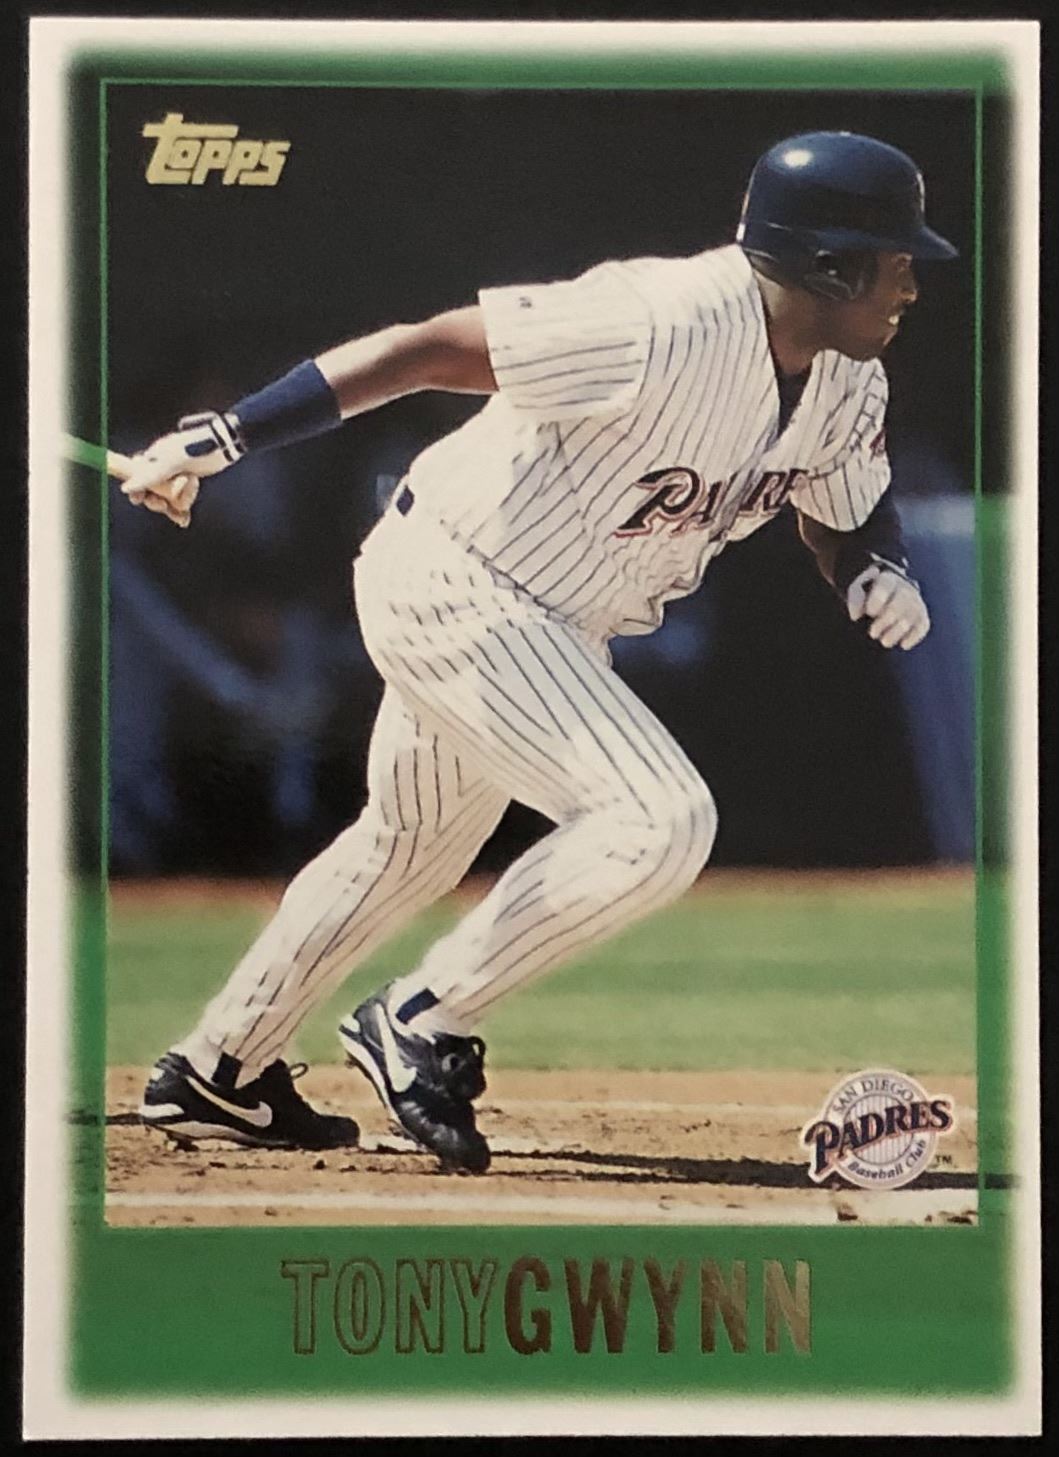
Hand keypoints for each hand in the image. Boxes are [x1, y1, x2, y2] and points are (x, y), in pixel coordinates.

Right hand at [120, 411, 243, 527]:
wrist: (226, 444)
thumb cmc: (198, 447)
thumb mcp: (172, 461)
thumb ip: (150, 475)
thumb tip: (126, 488)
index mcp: (154, 456)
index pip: (135, 474)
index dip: (136, 489)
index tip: (138, 499)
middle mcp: (162, 467)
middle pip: (151, 491)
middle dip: (158, 500)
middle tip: (164, 504)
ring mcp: (176, 477)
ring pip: (167, 499)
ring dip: (176, 502)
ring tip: (187, 500)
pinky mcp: (189, 485)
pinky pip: (180, 502)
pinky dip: (182, 509)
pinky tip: (185, 520)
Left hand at [846, 561, 929, 649]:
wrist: (888, 595)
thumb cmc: (868, 594)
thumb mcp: (858, 590)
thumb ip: (855, 599)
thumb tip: (856, 615)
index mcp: (887, 580)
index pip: (886, 586)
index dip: (877, 600)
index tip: (869, 613)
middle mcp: (905, 589)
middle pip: (900, 602)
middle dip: (886, 620)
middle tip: (873, 633)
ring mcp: (915, 603)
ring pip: (911, 616)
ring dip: (898, 631)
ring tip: (884, 642)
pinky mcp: (921, 617)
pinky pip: (923, 625)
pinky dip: (914, 636)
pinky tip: (903, 645)